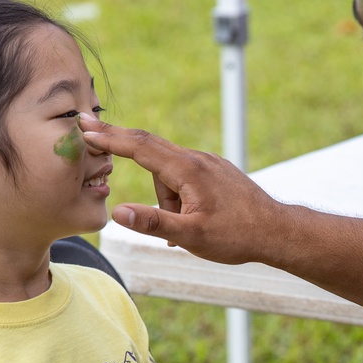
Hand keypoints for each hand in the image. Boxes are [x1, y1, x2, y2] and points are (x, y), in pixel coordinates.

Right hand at [79, 114, 282, 264]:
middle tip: (94, 136)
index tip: (84, 126)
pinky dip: (179, 199)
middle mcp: (197, 159)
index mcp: (188, 169)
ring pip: (169, 175)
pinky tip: (193, 223)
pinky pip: (185, 179)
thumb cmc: (237, 236)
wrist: (278, 232)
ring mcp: (208, 164)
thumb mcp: (191, 236)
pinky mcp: (215, 173)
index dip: (109, 138)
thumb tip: (117, 212)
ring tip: (187, 230)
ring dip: (166, 200)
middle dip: (124, 149)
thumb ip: (153, 223)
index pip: (140, 147)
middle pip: (151, 153)